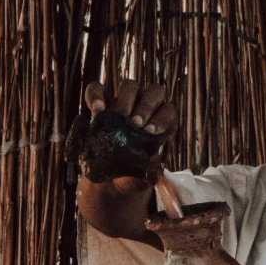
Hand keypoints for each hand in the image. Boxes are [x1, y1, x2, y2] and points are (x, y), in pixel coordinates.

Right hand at [76, 77, 179, 242]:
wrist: (108, 179)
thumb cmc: (131, 177)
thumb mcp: (142, 178)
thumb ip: (151, 174)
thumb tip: (156, 171)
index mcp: (162, 125)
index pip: (170, 111)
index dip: (163, 118)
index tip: (151, 132)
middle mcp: (145, 109)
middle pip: (154, 92)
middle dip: (147, 105)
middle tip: (136, 124)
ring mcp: (123, 103)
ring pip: (130, 85)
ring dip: (125, 98)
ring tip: (118, 117)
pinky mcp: (100, 104)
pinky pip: (97, 90)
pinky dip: (95, 96)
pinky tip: (96, 110)